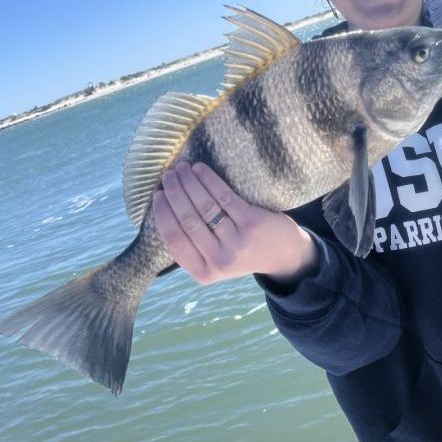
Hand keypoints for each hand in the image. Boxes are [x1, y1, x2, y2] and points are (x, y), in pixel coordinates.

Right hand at [153, 161, 317, 284]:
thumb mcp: (215, 260)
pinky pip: (224, 197)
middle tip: (168, 176)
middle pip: (187, 221)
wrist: (284, 253)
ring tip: (182, 168)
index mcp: (204, 273)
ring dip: (189, 183)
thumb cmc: (242, 251)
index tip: (157, 196)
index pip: (173, 241)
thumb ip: (193, 246)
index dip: (162, 215)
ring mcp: (237, 242)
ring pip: (204, 207)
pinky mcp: (252, 223)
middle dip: (174, 193)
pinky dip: (209, 180)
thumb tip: (164, 211)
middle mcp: (219, 260)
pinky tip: (200, 169)